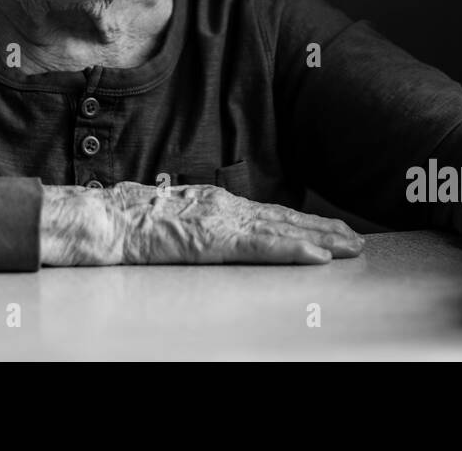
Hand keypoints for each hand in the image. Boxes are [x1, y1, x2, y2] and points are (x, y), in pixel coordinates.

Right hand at [40, 182, 363, 265]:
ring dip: (320, 239)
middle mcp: (226, 207)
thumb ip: (201, 226)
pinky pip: (262, 247)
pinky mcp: (215, 239)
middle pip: (285, 220)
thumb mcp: (175, 220)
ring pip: (282, 231)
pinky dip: (293, 250)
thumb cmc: (131, 223)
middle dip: (322, 230)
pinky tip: (316, 256)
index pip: (270, 215)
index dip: (304, 223)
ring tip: (348, 247)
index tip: (330, 231)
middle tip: (355, 240)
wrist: (106, 220)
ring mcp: (222, 221)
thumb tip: (216, 237)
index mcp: (216, 204)